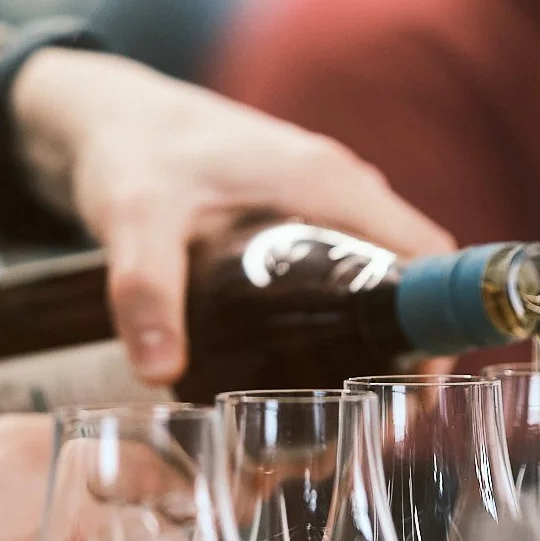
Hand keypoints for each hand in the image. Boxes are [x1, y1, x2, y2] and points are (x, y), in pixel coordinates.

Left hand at [11, 50, 452, 383]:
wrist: (103, 114)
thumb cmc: (131, 149)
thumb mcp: (135, 219)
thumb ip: (146, 288)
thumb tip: (160, 373)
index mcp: (329, 184)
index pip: (427, 257)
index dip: (437, 326)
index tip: (416, 395)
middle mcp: (337, 189)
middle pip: (405, 278)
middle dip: (402, 354)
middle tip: (369, 426)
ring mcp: (315, 201)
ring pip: (372, 277)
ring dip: (370, 343)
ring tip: (338, 414)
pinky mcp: (287, 216)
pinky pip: (339, 271)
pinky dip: (338, 322)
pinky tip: (303, 372)